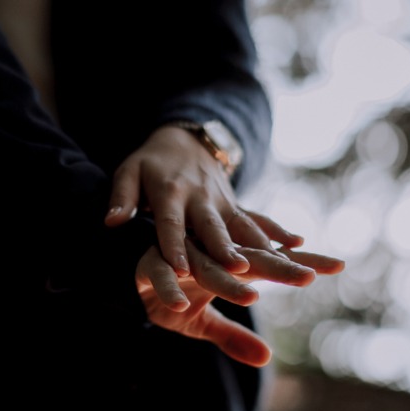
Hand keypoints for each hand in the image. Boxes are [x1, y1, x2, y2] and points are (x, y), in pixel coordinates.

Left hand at [106, 125, 301, 276]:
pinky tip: (298, 245)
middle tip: (236, 270)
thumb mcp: (129, 172)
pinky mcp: (236, 206)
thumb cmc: (149, 164)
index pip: (170, 224)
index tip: (178, 268)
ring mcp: (222, 201)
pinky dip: (277, 231)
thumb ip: (121, 197)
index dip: (174, 245)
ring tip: (275, 263)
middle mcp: (199, 197)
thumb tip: (111, 221)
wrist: (186, 140)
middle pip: (212, 228)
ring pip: (241, 226)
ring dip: (257, 245)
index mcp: (169, 192)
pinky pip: (258, 220)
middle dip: (224, 249)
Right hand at [135, 239, 343, 366]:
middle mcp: (210, 257)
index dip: (302, 263)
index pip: (273, 263)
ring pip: (208, 270)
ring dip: (227, 283)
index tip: (339, 265)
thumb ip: (233, 337)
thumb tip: (267, 359)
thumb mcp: (201, 322)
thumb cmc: (170, 291)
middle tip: (309, 276)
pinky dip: (170, 287)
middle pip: (250, 261)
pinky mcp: (150, 265)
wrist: (123, 272)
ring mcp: (181, 258)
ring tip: (251, 296)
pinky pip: (161, 276)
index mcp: (228, 266)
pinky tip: (180, 300)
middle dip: (279, 268)